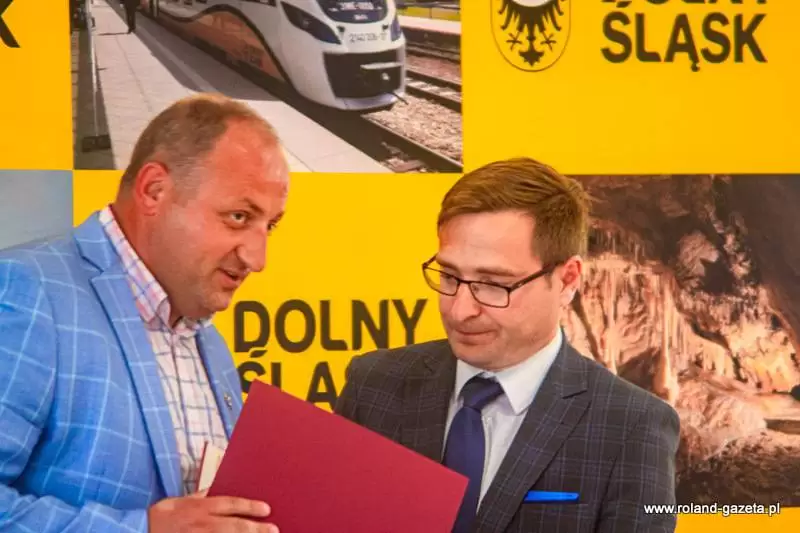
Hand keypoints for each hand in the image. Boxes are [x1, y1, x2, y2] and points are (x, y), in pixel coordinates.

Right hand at [148, 490, 278, 532]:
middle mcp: (200, 523)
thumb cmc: (160, 516)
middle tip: (273, 529)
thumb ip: (200, 495)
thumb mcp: (180, 500)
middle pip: (233, 526)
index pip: (230, 504)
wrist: (138, 530)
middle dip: (255, 528)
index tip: (266, 509)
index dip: (249, 506)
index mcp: (199, 507)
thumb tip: (215, 488)